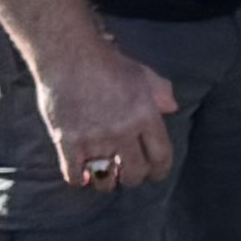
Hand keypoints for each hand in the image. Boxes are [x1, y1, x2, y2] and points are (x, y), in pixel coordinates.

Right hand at [34, 29, 178, 189]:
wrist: (70, 58)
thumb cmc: (109, 63)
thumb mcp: (144, 74)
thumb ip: (161, 92)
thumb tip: (172, 109)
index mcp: (146, 116)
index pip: (161, 156)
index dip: (160, 170)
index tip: (156, 174)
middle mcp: (123, 132)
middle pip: (135, 173)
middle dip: (134, 178)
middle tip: (129, 175)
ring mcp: (95, 139)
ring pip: (106, 178)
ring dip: (107, 182)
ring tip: (106, 177)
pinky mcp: (68, 142)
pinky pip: (74, 175)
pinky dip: (79, 180)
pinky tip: (81, 175)